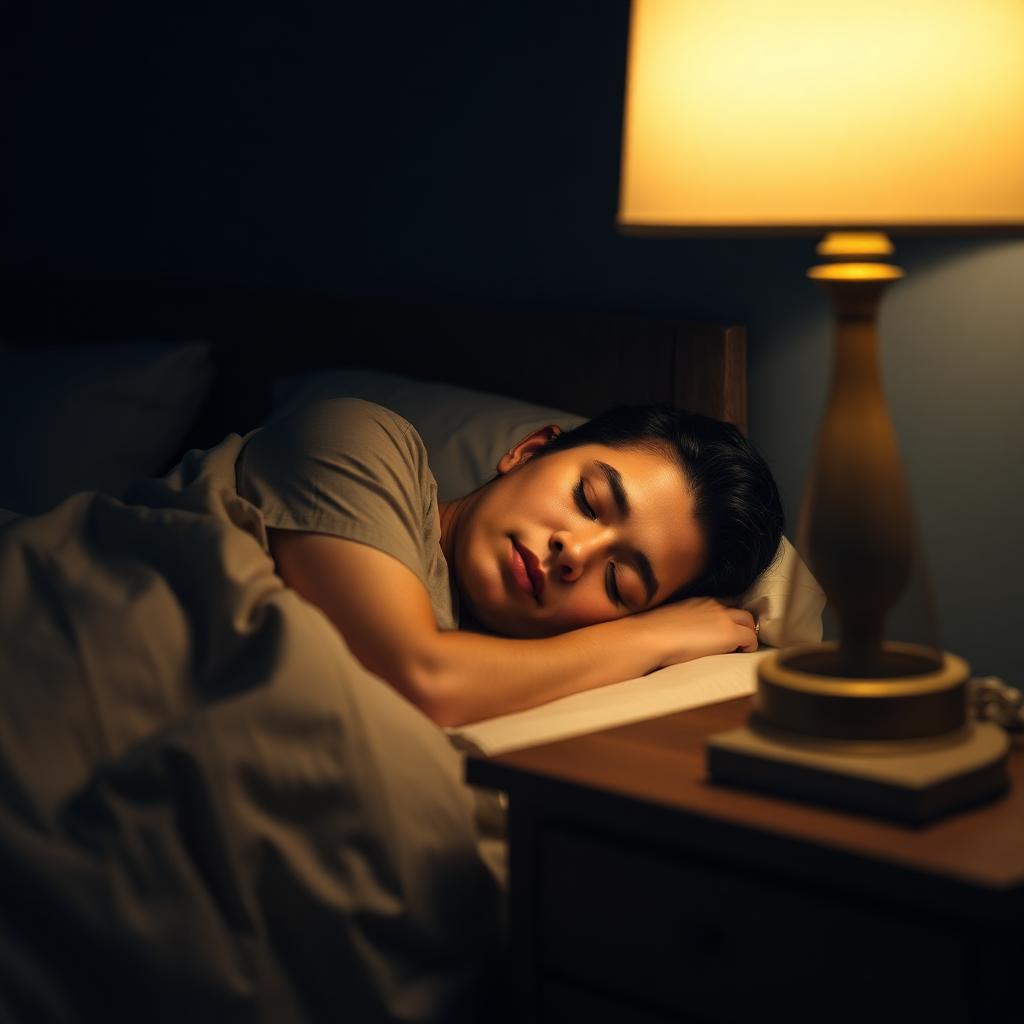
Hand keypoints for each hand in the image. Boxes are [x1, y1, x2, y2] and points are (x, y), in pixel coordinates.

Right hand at [640, 597, 757, 669]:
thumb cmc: (652, 633)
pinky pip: (751, 638)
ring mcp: (724, 618)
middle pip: (740, 611)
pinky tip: (739, 655)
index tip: (724, 631)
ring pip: (749, 621)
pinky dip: (748, 647)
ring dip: (747, 635)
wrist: (651, 636)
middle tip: (738, 642)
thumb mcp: (670, 620)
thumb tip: (681, 633)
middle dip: (743, 625)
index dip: (728, 618)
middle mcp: (714, 605)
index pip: (724, 605)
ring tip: (739, 650)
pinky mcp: (730, 633)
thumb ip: (682, 622)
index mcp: (699, 601)